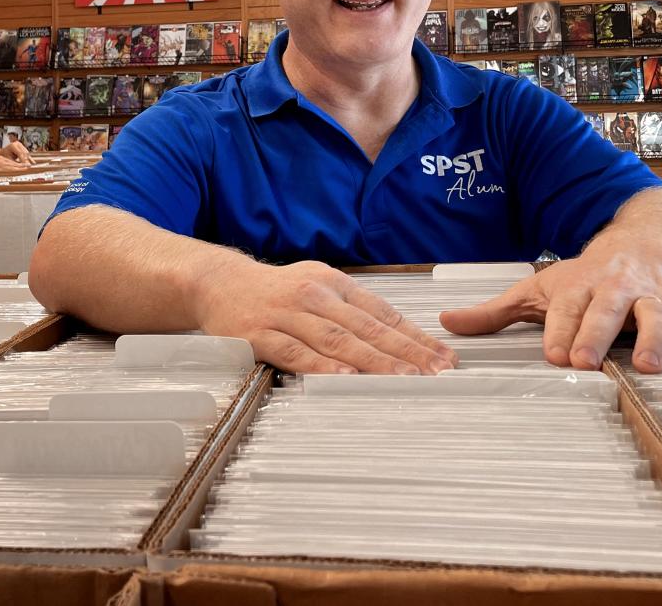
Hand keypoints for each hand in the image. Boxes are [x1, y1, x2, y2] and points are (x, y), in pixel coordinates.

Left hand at [1, 141, 33, 164]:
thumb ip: (17, 162)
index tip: (25, 165)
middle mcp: (17, 143)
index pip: (20, 153)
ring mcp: (20, 144)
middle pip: (24, 152)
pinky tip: (32, 162)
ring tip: (31, 164)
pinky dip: (28, 157)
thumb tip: (24, 166)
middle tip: (29, 165)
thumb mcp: (10, 160)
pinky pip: (26, 152)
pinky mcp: (22, 146)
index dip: (23, 160)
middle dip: (26, 160)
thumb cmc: (5, 156)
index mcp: (13, 146)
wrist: (3, 152)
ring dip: (28, 158)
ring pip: (26, 152)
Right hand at [194, 258, 457, 374]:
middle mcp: (314, 295)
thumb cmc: (274, 291)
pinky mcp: (260, 334)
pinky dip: (322, 365)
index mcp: (333, 283)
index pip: (383, 313)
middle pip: (367, 327)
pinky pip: (296, 352)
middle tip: (437, 371)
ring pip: (338, 340)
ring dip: (374, 360)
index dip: (415, 336)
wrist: (218, 283)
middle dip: (406, 351)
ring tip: (404, 377)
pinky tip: (345, 376)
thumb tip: (396, 337)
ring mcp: (287, 314)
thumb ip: (350, 309)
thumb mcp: (315, 285)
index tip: (443, 356)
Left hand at [439, 251, 661, 373]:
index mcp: (576, 287)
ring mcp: (649, 296)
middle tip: (585, 362)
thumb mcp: (536, 290)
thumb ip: (494, 312)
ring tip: (649, 366)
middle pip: (606, 310)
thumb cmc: (582, 278)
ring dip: (653, 337)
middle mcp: (613, 289)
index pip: (565, 309)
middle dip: (595, 334)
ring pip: (656, 313)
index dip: (560, 330)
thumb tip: (444, 323)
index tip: (553, 355)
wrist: (639, 242)